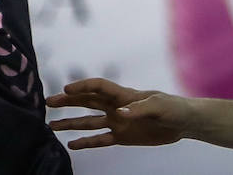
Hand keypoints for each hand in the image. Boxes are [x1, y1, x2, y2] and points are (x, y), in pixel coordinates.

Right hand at [47, 78, 191, 148]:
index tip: (66, 91)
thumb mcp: (160, 106)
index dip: (82, 87)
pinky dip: (87, 142)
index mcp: (123, 94)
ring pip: (89, 121)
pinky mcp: (122, 137)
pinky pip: (100, 140)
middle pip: (86, 102)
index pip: (97, 87)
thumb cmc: (173, 108)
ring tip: (52, 126)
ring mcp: (117, 121)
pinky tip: (72, 145)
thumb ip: (140, 108)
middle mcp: (116, 106)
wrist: (183, 123)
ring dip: (71, 122)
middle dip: (67, 102)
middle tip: (48, 103)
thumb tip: (121, 112)